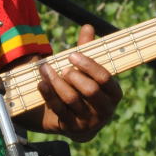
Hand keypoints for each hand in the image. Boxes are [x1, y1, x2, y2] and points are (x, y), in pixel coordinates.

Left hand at [36, 24, 121, 142]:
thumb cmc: (81, 88)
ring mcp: (88, 121)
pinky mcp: (71, 128)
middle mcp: (105, 110)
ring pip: (72, 99)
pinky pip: (59, 109)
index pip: (105, 78)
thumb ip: (87, 50)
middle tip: (62, 67)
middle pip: (91, 90)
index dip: (88, 65)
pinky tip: (41, 82)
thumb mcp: (86, 70)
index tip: (72, 54)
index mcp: (114, 93)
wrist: (72, 119)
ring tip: (45, 69)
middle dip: (74, 75)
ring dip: (56, 81)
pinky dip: (48, 94)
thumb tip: (88, 27)